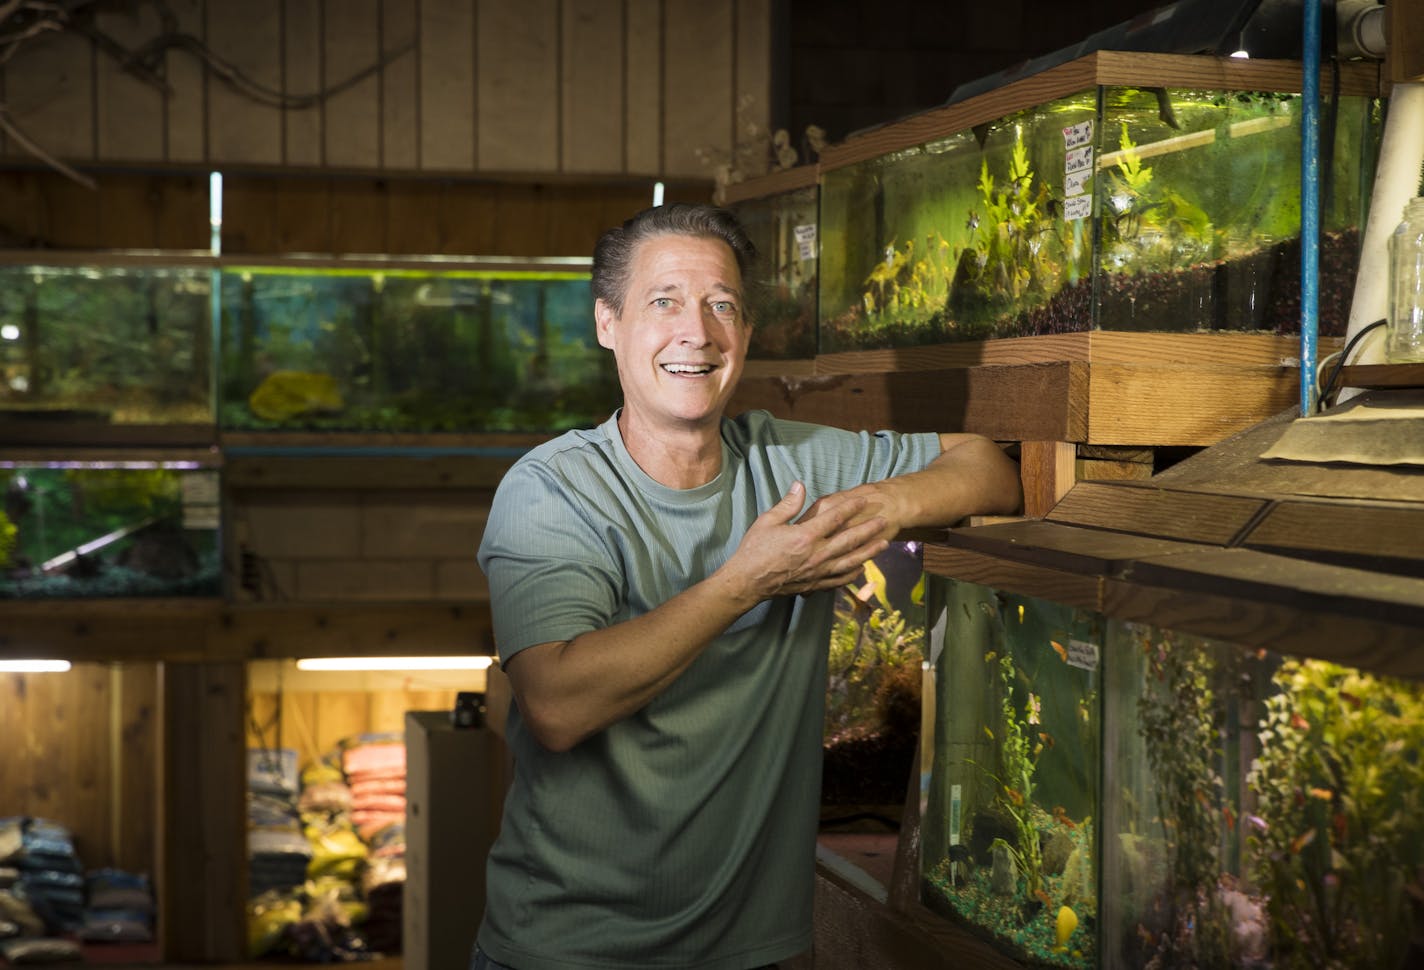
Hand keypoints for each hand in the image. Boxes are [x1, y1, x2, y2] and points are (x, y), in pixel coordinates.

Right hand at [720, 481, 888, 600]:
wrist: (746, 582)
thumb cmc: (754, 550)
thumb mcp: (767, 521)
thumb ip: (788, 504)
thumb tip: (800, 485)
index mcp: (805, 536)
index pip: (834, 518)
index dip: (850, 507)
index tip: (863, 500)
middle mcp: (816, 554)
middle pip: (849, 540)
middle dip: (869, 529)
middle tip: (884, 520)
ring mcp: (817, 571)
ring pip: (850, 561)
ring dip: (869, 552)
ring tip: (884, 544)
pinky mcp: (814, 584)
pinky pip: (839, 579)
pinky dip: (853, 573)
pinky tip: (862, 568)